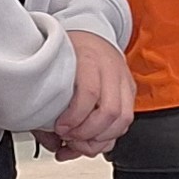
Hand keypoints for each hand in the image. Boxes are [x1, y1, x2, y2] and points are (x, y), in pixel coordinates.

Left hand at [37, 29, 134, 159]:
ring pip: (123, 120)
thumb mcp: (53, 70)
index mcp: (89, 58)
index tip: (60, 128)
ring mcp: (124, 81)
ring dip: (101, 139)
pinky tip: (92, 138)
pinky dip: (109, 137)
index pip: (89, 93)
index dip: (74, 117)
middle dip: (88, 134)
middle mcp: (111, 69)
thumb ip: (49, 107)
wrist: (91, 36)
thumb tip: (54, 142)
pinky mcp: (130, 92)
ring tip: (81, 142)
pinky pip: (125, 122)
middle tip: (70, 138)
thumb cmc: (69, 53)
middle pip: (111, 111)